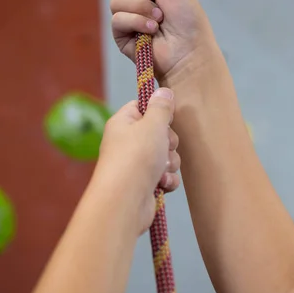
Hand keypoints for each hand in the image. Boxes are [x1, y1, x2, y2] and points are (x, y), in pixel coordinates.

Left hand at [92, 88, 179, 234]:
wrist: (125, 201)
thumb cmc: (136, 157)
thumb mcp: (153, 124)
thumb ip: (161, 106)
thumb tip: (163, 91)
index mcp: (123, 123)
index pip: (142, 107)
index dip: (158, 111)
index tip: (166, 117)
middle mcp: (126, 142)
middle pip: (159, 132)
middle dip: (169, 142)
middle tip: (164, 147)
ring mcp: (135, 164)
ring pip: (165, 155)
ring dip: (170, 162)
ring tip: (161, 169)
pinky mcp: (144, 183)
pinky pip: (165, 175)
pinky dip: (167, 179)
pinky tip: (161, 184)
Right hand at [109, 0, 216, 85]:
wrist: (189, 51)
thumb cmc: (188, 21)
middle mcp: (135, 3)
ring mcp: (128, 20)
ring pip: (116, 1)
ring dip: (141, 7)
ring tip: (159, 20)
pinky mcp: (122, 37)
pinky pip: (117, 19)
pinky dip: (136, 21)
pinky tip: (151, 31)